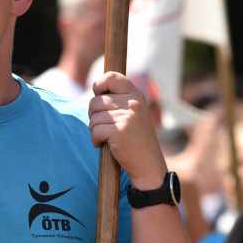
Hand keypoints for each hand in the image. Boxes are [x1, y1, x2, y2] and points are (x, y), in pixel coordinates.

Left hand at [89, 72, 163, 186]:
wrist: (148, 165)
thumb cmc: (137, 140)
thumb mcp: (134, 114)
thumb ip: (119, 100)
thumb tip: (95, 89)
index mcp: (137, 96)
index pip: (112, 77)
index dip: (100, 84)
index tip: (98, 93)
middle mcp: (133, 104)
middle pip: (96, 101)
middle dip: (94, 115)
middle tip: (105, 127)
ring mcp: (127, 117)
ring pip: (93, 117)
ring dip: (95, 129)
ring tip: (107, 137)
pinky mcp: (118, 131)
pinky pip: (94, 130)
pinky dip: (95, 140)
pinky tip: (105, 145)